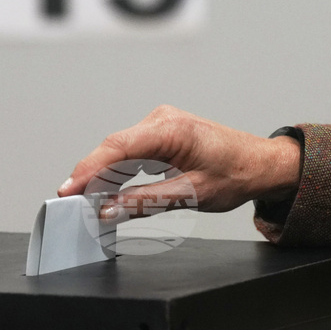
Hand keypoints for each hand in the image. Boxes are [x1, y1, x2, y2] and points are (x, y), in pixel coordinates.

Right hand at [57, 105, 300, 219]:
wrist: (262, 164)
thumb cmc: (237, 175)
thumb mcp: (191, 194)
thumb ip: (145, 202)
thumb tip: (108, 209)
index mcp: (172, 129)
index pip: (118, 147)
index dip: (88, 170)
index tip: (68, 190)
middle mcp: (162, 120)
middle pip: (114, 149)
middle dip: (91, 176)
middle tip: (72, 204)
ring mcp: (160, 124)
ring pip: (119, 151)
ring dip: (103, 176)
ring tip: (87, 201)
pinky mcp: (161, 134)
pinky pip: (131, 153)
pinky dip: (118, 172)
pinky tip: (108, 190)